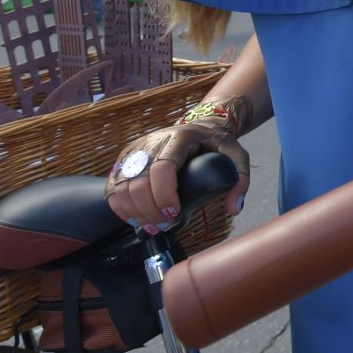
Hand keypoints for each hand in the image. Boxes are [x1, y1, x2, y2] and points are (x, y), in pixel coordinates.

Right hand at [106, 97, 254, 232]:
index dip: (164, 194)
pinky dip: (121, 208)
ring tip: (153, 226)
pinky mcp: (124, 160)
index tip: (175, 213)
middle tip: (167, 225)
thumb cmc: (217, 143)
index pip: (163, 167)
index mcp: (179, 138)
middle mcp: (152, 142)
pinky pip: (113, 188)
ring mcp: (135, 150)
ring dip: (135, 213)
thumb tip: (233, 209)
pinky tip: (136, 220)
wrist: (200, 126)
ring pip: (122, 187)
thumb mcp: (237, 155)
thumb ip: (239, 180)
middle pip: (139, 181)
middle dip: (151, 210)